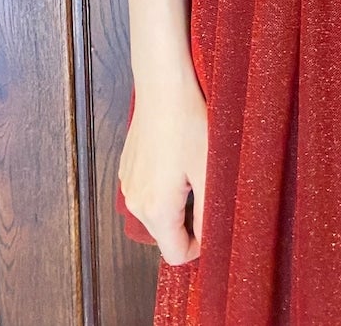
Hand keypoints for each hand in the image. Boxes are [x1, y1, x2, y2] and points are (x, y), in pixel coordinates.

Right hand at [117, 72, 208, 263]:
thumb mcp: (208, 170)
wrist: (163, 85)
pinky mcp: (127, 167)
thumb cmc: (188, 123)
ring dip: (175, 203)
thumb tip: (210, 239)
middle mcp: (136, 202)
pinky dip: (162, 185)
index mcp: (156, 209)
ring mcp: (128, 184)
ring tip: (192, 170)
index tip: (213, 223)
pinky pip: (147, 190)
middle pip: (164, 234)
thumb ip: (208, 214)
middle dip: (187, 223)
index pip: (176, 255)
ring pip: (156, 212)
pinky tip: (176, 157)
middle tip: (206, 190)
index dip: (199, 246)